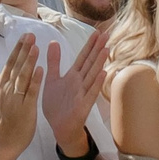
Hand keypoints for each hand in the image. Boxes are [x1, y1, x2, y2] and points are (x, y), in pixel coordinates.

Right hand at [0, 35, 44, 159]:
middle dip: (23, 50)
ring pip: (22, 77)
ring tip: (35, 47)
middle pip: (16, 67)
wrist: (5, 139)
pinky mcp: (25, 108)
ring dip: (29, 62)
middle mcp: (7, 89)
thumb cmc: (3, 115)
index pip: (9, 63)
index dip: (17, 49)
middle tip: (31, 35)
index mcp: (1, 84)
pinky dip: (35, 81)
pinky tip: (41, 69)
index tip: (25, 35)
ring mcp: (15, 99)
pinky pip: (30, 93)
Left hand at [41, 25, 109, 151]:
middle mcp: (80, 83)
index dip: (89, 45)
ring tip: (106, 49)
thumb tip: (54, 42)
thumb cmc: (57, 105)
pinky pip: (90, 93)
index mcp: (72, 76)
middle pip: (90, 63)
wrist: (59, 127)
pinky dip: (96, 84)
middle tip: (106, 34)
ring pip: (92, 75)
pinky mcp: (83, 106)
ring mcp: (83, 93)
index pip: (83, 57)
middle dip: (97, 49)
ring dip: (99, 63)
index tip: (96, 32)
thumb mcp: (52, 80)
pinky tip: (103, 74)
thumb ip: (54, 62)